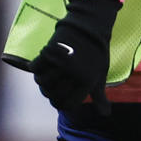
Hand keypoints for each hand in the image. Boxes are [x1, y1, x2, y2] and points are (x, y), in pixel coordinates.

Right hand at [29, 0, 118, 114]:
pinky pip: (36, 68)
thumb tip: (105, 115)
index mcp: (87, 82)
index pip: (67, 105)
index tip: (59, 98)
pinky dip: (36, 67)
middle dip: (50, 92)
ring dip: (43, 79)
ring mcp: (61, 63)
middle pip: (52, 95)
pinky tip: (42, 63)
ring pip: (42, 83)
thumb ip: (99, 96)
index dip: (61, 104)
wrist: (89, 25)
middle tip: (52, 84)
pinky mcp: (50, 51)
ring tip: (48, 73)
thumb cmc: (96, 52)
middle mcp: (74, 75)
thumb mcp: (100, 74)